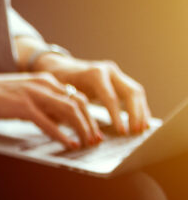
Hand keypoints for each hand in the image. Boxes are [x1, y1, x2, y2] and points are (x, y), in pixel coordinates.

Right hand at [0, 72, 100, 149]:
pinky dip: (62, 135)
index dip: (89, 114)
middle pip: (79, 103)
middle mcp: (44, 84)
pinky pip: (49, 123)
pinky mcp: (23, 106)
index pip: (76, 96)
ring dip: (82, 129)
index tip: (93, 129)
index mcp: (45, 80)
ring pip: (69, 111)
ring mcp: (34, 94)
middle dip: (91, 123)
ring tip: (87, 143)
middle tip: (96, 139)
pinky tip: (69, 144)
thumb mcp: (21, 94)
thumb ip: (40, 103)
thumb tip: (54, 119)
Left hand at [31, 55, 150, 134]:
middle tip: (136, 132)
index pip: (110, 97)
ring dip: (141, 111)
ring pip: (136, 92)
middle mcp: (109, 71)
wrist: (59, 67)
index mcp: (94, 74)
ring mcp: (116, 74)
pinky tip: (142, 121)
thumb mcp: (59, 93)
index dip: (117, 116)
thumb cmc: (56, 83)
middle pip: (130, 92)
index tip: (121, 132)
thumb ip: (68, 107)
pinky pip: (133, 93)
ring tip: (143, 129)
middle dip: (136, 113)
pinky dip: (139, 107)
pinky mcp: (118, 79)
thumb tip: (72, 128)